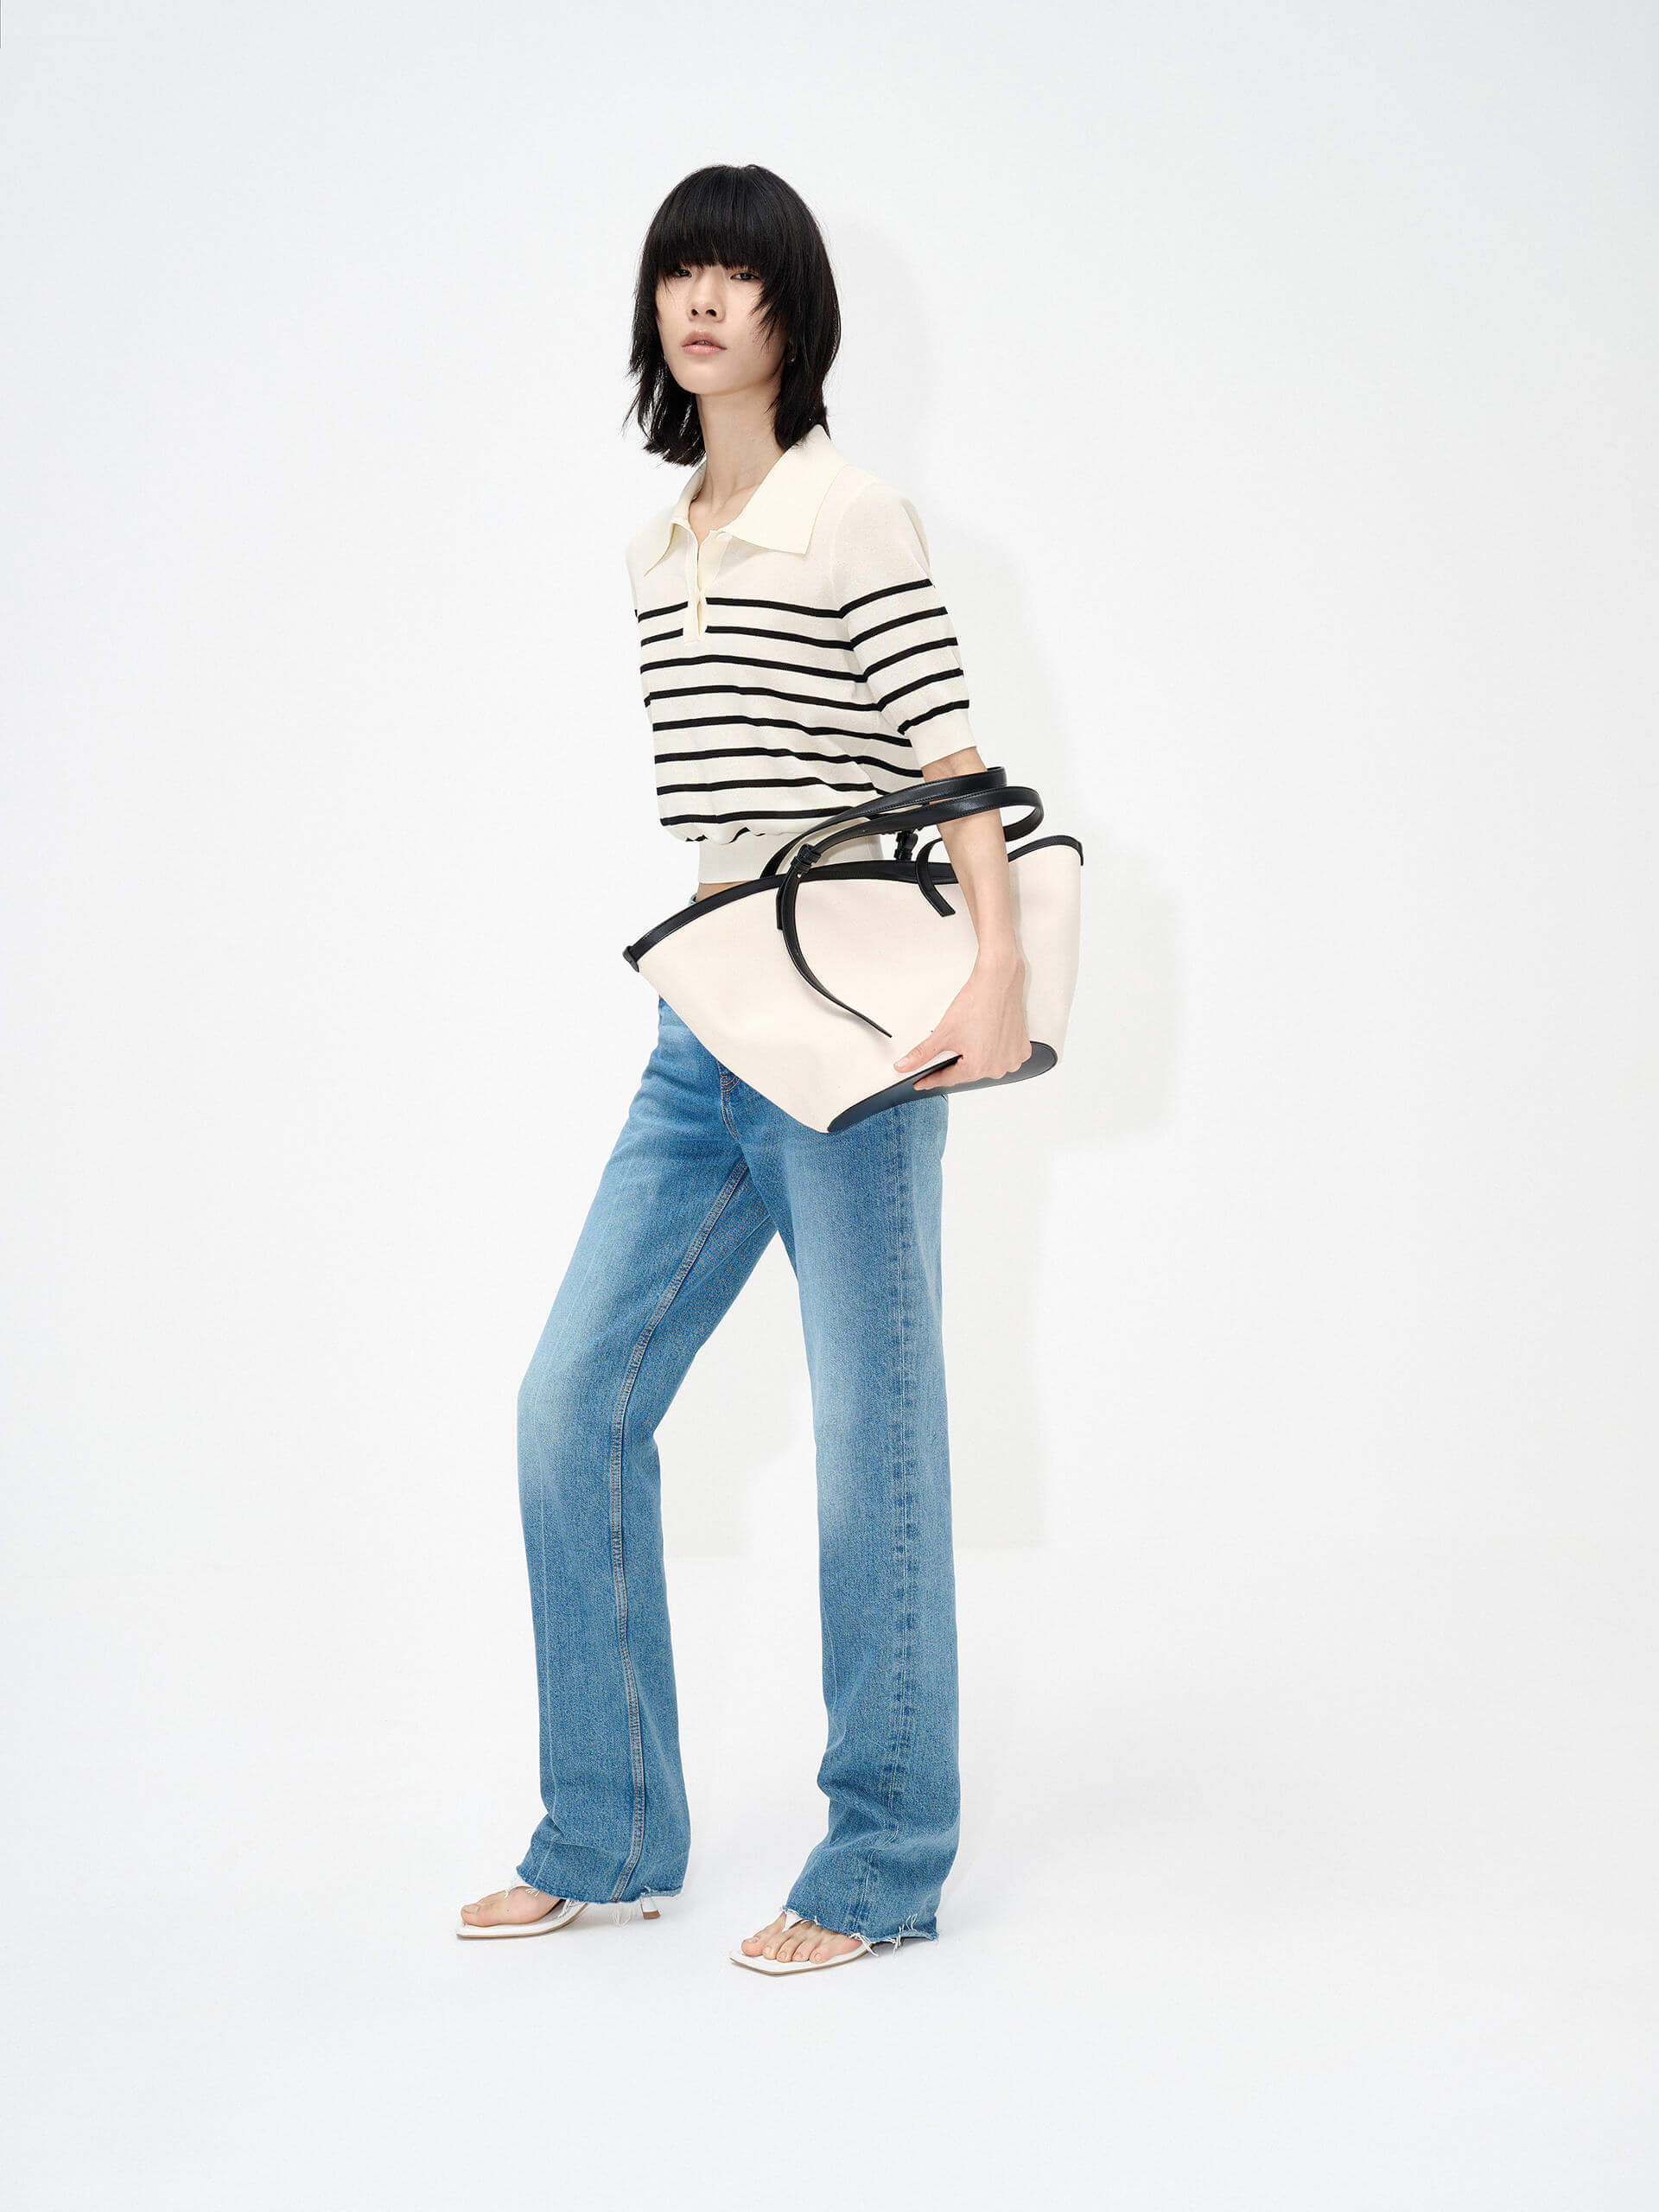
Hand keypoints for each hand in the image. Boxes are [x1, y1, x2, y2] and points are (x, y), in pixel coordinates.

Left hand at [894, 952, 1030, 1091]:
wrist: (998, 980)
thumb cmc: (976, 1003)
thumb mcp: (943, 1032)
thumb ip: (921, 1054)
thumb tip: (903, 1066)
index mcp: (978, 1067)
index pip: (947, 1079)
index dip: (930, 1079)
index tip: (921, 1082)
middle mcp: (998, 1068)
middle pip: (967, 1072)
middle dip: (955, 1062)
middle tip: (952, 1043)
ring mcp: (1012, 1059)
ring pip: (986, 1065)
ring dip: (976, 1057)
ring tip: (973, 1036)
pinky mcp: (1022, 1049)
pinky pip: (1003, 1057)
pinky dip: (995, 1051)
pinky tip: (989, 1036)